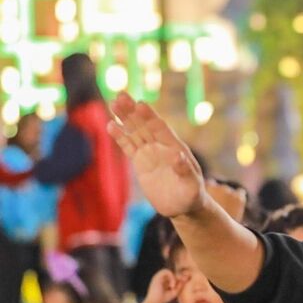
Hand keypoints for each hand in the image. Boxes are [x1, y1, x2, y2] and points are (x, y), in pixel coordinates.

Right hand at [108, 92, 206, 219]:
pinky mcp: (140, 162)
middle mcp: (161, 146)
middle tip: (121, 95)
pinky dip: (120, 137)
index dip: (150, 117)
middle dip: (133, 111)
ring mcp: (150, 153)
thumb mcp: (191, 185)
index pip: (161, 129)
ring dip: (124, 118)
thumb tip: (179, 156)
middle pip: (145, 125)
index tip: (140, 104)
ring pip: (135, 132)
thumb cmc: (192, 195)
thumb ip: (185, 170)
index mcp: (175, 147)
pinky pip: (128, 146)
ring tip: (113, 103)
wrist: (182, 207)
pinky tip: (110, 125)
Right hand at [140, 269, 180, 302]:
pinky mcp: (157, 276)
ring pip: (169, 271)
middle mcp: (160, 278)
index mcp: (163, 281)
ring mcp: (158, 276)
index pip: (173, 275)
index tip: (182, 284)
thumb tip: (185, 278)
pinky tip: (172, 285)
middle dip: (178, 278)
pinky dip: (171, 277)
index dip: (179, 278)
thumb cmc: (164, 299)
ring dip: (174, 278)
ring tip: (173, 286)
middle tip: (180, 285)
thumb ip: (180, 285)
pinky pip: (166, 271)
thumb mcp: (174, 292)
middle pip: (171, 273)